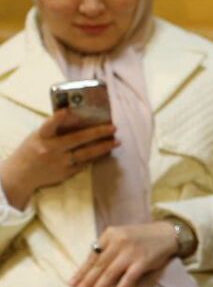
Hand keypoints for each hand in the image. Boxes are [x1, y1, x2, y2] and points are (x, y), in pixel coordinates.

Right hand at [0, 110, 117, 209]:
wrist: (21, 176)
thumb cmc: (32, 150)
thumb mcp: (37, 136)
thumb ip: (54, 128)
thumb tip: (77, 115)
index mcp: (41, 137)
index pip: (48, 126)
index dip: (57, 118)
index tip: (66, 111)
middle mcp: (50, 149)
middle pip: (77, 139)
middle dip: (97, 132)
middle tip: (113, 127)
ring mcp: (59, 162)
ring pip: (85, 154)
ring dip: (103, 147)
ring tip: (117, 141)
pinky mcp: (65, 173)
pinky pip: (85, 163)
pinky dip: (97, 157)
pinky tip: (107, 151)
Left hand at [70, 221, 177, 286]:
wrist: (168, 234)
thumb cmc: (141, 238)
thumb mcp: (121, 237)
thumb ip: (107, 251)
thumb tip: (90, 276)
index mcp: (110, 234)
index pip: (92, 256)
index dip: (81, 272)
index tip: (71, 285)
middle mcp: (119, 241)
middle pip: (98, 267)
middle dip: (86, 284)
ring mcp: (131, 252)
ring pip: (109, 274)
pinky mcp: (143, 261)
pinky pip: (128, 278)